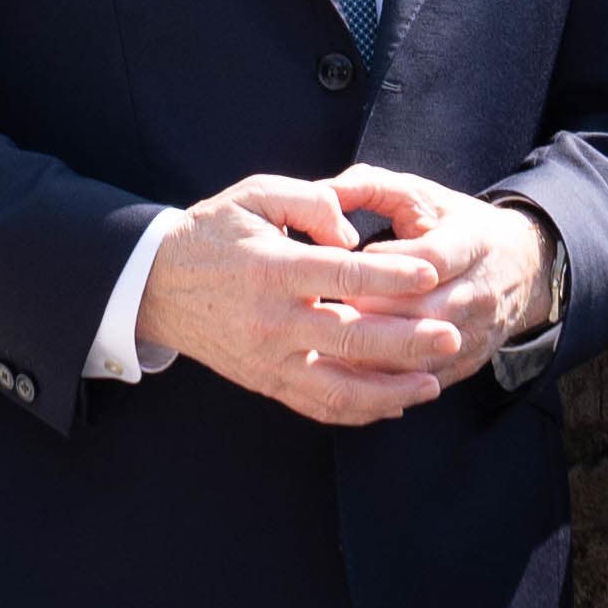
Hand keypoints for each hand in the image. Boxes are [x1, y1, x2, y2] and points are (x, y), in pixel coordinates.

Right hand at [129, 173, 483, 424]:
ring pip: (338, 389)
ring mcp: (269, 359)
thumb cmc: (214, 232)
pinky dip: (359, 411)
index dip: (390, 274)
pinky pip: (317, 406)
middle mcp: (272, 321)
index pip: (341, 277)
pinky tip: (394, 404)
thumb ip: (310, 204)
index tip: (431, 272)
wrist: (157, 285)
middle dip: (407, 341)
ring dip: (390, 390)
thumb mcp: (256, 195)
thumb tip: (352, 234)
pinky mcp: (265, 382)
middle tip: (451, 335)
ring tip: (433, 384)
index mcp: (272, 270)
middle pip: (350, 339)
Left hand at [323, 162, 556, 358]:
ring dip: (376, 352)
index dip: (387, 265)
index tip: (345, 261)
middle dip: (374, 313)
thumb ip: (371, 186)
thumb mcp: (421, 194)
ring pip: (424, 353)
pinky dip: (389, 381)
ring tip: (330, 342)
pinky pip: (426, 380)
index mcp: (472, 243)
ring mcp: (477, 331)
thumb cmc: (455, 224)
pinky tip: (351, 372)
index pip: (431, 259)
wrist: (521, 266)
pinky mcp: (469, 360)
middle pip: (426, 313)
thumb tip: (323, 192)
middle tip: (324, 309)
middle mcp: (480, 291)